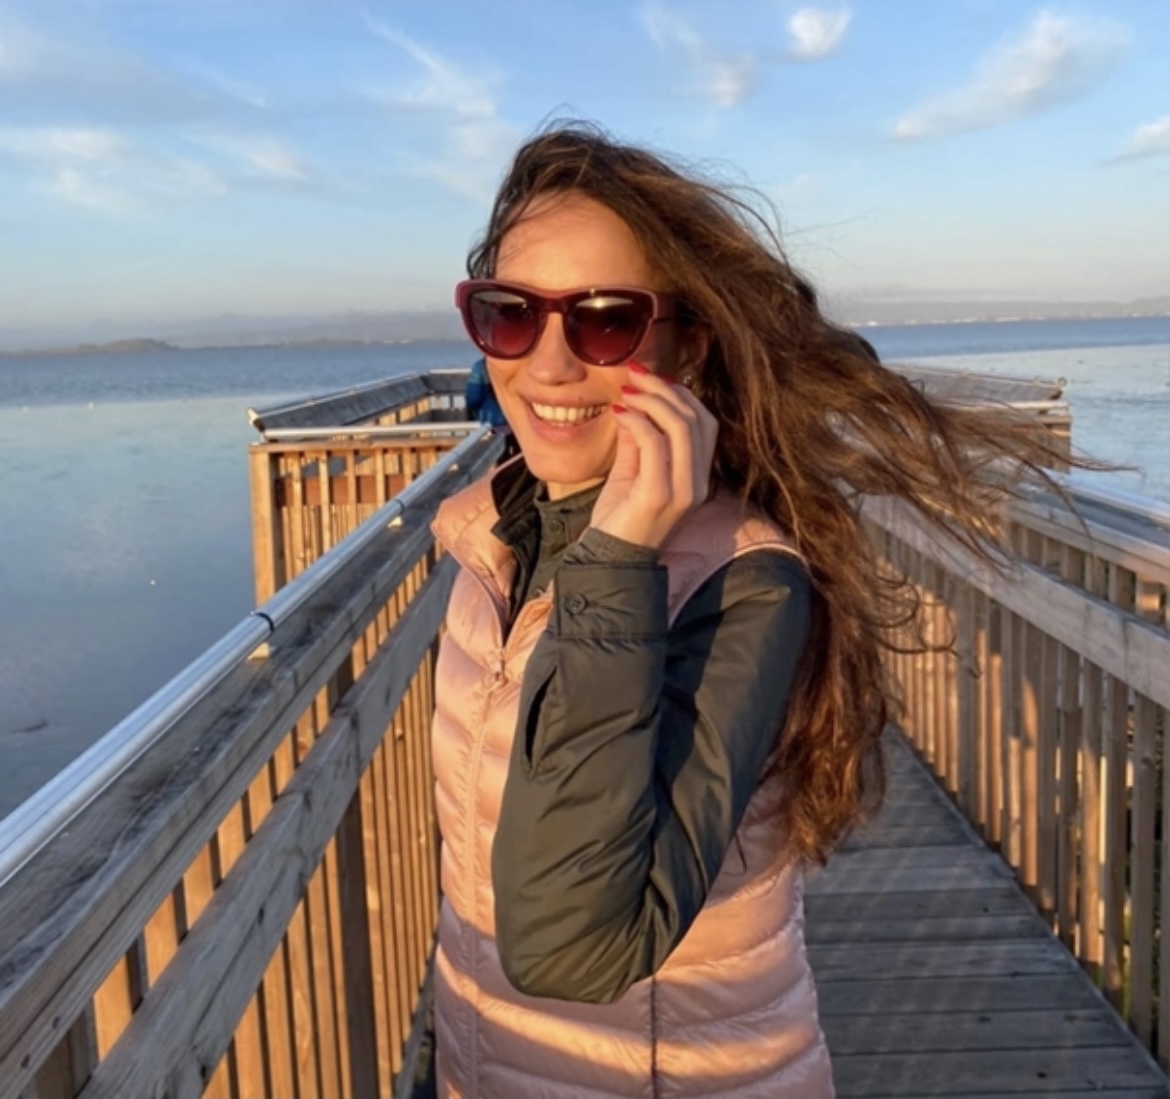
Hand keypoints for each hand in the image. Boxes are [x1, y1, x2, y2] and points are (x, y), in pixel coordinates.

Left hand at [589, 364, 718, 549]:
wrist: (609, 562)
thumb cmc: (620, 519)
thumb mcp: (632, 471)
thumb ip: (638, 441)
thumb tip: (632, 404)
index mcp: (697, 478)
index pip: (704, 423)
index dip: (681, 394)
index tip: (651, 378)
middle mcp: (697, 484)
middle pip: (696, 419)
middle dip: (666, 389)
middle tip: (636, 374)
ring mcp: (682, 491)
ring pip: (681, 427)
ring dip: (652, 400)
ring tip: (626, 391)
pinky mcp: (659, 495)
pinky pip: (654, 443)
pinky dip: (636, 421)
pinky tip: (619, 414)